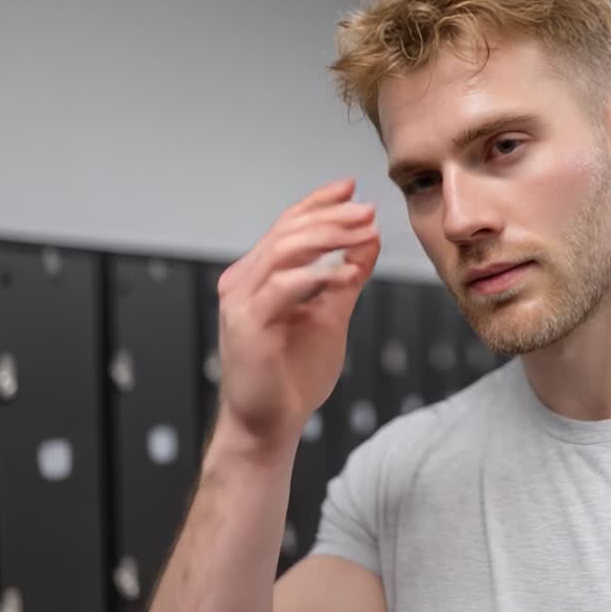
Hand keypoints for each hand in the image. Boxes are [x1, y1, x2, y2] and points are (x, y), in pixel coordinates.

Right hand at [214, 177, 380, 445]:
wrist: (269, 424)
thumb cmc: (293, 374)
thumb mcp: (331, 315)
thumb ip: (348, 276)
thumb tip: (370, 237)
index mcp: (259, 275)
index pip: (287, 226)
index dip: (318, 203)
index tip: (351, 187)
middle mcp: (243, 281)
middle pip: (287, 232)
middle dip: (330, 216)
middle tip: (368, 209)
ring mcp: (241, 302)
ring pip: (283, 251)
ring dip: (327, 236)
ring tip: (363, 230)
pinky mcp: (247, 325)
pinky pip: (282, 288)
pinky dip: (316, 276)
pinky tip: (346, 274)